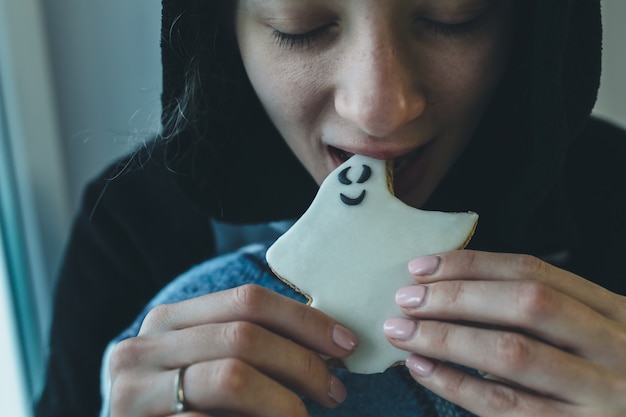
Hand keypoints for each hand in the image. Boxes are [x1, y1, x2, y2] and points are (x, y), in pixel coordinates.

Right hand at [108, 284, 358, 416]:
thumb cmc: (184, 408)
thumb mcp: (206, 366)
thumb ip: (248, 347)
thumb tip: (326, 343)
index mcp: (168, 320)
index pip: (246, 299)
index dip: (303, 319)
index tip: (345, 343)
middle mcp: (143, 346)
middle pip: (244, 336)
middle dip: (302, 362)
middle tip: (334, 390)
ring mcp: (133, 390)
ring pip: (233, 377)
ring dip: (285, 401)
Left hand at [384, 250, 625, 416]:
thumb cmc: (597, 375)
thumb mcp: (585, 334)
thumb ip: (537, 314)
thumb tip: (449, 291)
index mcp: (611, 311)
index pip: (534, 271)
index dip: (471, 265)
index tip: (422, 266)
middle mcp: (612, 347)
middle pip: (526, 304)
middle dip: (457, 297)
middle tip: (406, 298)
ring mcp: (599, 394)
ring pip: (511, 353)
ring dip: (445, 338)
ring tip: (402, 331)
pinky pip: (504, 404)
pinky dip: (454, 384)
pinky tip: (421, 369)